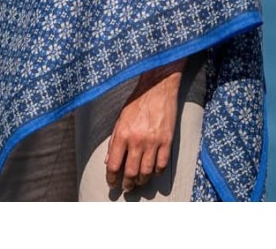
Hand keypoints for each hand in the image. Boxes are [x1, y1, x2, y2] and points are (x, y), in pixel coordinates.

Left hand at [104, 59, 185, 192]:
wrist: (158, 88)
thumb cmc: (137, 102)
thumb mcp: (120, 118)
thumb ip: (114, 140)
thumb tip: (108, 160)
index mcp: (123, 134)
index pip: (114, 164)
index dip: (111, 178)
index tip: (112, 182)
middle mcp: (137, 140)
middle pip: (131, 172)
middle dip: (126, 183)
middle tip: (126, 187)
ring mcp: (153, 142)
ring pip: (146, 172)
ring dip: (141, 181)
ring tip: (138, 182)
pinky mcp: (167, 141)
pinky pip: (162, 165)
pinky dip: (156, 172)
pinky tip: (153, 172)